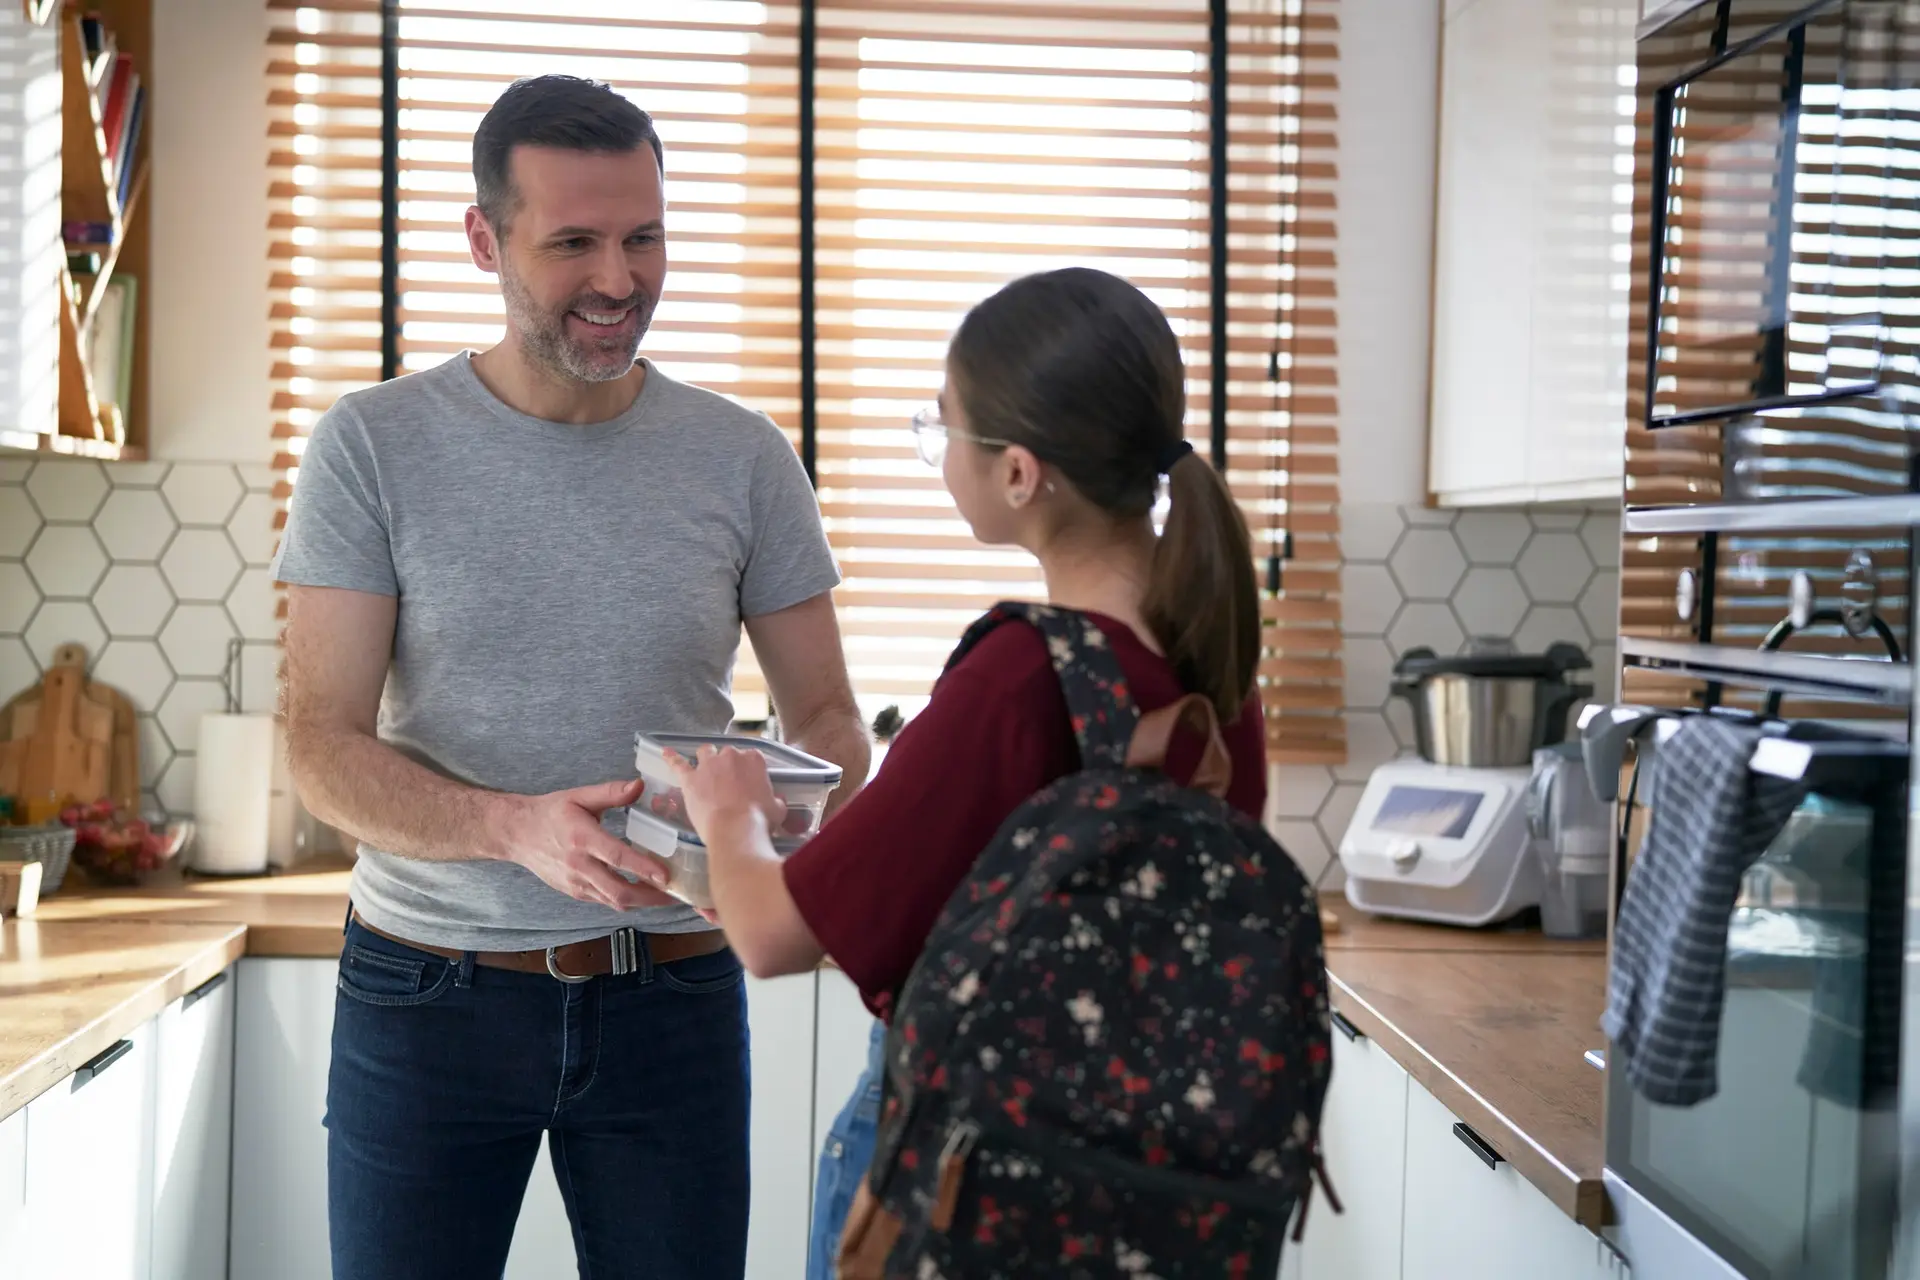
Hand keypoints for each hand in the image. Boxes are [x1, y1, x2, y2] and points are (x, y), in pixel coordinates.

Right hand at [496, 778, 676, 910]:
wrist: (518, 834)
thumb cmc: (551, 813)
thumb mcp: (580, 796)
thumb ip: (611, 792)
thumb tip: (639, 785)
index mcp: (582, 839)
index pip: (617, 857)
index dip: (643, 868)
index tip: (666, 876)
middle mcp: (579, 866)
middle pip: (618, 891)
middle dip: (650, 897)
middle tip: (676, 893)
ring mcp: (576, 883)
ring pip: (613, 902)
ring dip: (642, 902)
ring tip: (666, 895)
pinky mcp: (575, 892)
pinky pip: (604, 901)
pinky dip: (625, 900)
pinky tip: (643, 892)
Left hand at [670, 746, 785, 840]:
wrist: (735, 830)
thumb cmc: (760, 820)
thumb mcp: (777, 809)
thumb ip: (775, 800)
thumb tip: (777, 802)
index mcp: (754, 760)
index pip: (751, 757)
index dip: (748, 769)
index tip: (748, 781)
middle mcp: (731, 756)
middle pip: (728, 753)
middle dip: (728, 765)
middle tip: (729, 782)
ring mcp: (708, 765)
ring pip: (705, 752)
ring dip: (706, 758)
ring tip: (706, 770)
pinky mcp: (690, 779)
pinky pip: (678, 764)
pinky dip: (672, 758)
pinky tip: (665, 753)